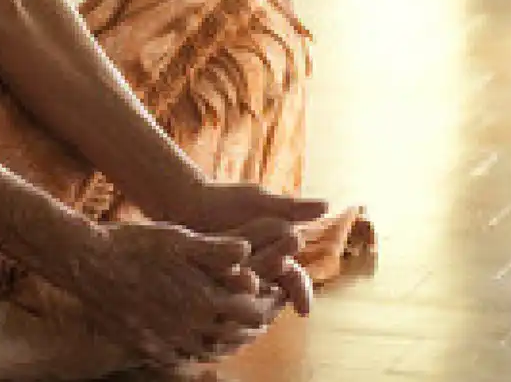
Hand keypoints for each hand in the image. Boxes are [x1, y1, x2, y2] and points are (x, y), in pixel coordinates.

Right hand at [68, 220, 274, 367]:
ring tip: (237, 330)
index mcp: (204, 298)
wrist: (87, 265)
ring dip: (230, 341)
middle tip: (263, 315)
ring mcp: (167, 341)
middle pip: (235, 336)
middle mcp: (189, 327)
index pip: (252, 312)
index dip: (269, 303)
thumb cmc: (135, 244)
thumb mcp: (180, 238)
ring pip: (211, 351)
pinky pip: (182, 357)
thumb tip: (250, 257)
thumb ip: (219, 250)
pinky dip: (199, 351)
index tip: (275, 294)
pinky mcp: (147, 347)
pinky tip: (199, 340)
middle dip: (253, 325)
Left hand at [162, 181, 326, 317]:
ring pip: (245, 293)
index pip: (293, 281)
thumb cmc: (225, 200)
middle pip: (272, 289)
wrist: (183, 199)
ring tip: (249, 285)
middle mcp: (253, 274)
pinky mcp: (202, 282)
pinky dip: (221, 286)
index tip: (304, 310)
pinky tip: (222, 283)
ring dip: (250, 289)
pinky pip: (215, 289)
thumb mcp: (259, 203)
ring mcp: (228, 279)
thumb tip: (327, 205)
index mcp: (273, 258)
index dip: (301, 293)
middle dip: (275, 293)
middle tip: (279, 291)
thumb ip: (291, 208)